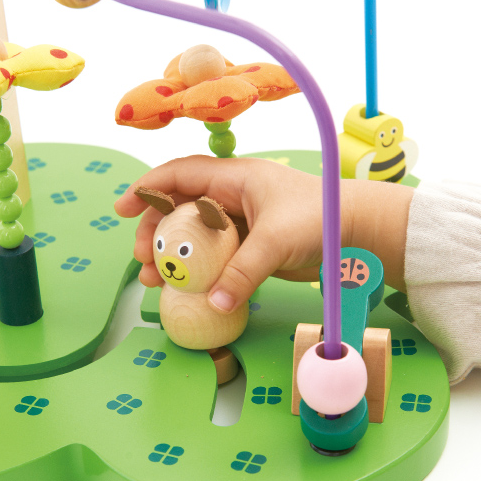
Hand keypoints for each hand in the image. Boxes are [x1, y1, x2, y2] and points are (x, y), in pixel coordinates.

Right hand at [114, 155, 411, 312]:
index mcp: (234, 179)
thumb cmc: (321, 217)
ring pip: (192, 236)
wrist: (357, 231)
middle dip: (154, 231)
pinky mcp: (248, 246)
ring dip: (171, 256)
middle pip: (178, 209)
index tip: (123, 208)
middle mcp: (231, 198)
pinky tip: (185, 288)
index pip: (180, 176)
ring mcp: (238, 223)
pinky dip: (196, 270)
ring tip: (154, 281)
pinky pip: (213, 257)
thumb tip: (215, 304)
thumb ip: (243, 271)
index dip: (147, 188)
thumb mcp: (276, 239)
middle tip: (143, 259)